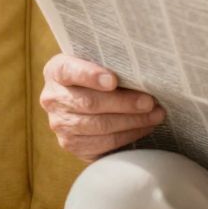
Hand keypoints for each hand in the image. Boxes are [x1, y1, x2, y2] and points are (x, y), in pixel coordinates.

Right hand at [41, 54, 164, 160]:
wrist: (82, 99)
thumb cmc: (96, 75)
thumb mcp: (95, 62)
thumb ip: (110, 64)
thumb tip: (143, 73)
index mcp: (56, 71)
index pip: (69, 71)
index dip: (91, 76)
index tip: (113, 80)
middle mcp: (52, 98)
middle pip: (89, 103)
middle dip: (124, 103)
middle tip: (149, 101)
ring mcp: (60, 124)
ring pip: (99, 126)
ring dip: (131, 122)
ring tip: (155, 115)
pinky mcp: (72, 145)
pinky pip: (103, 144)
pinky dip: (128, 136)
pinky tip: (143, 127)